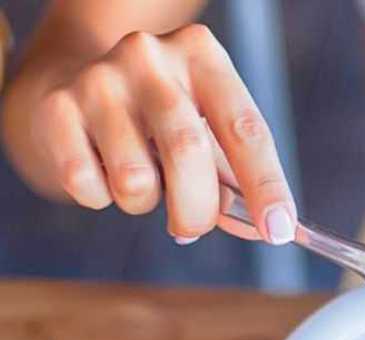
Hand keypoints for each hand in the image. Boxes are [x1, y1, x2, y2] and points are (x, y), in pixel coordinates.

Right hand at [27, 25, 293, 244]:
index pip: (246, 129)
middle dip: (199, 209)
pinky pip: (87, 184)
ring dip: (145, 203)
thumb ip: (235, 177)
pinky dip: (102, 198)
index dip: (266, 185)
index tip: (278, 230)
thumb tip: (262, 228)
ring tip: (141, 181)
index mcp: (203, 55)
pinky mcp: (57, 107)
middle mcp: (150, 57)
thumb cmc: (160, 116)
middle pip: (188, 152)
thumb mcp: (206, 128)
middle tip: (194, 226)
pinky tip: (102, 170)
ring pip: (135, 179)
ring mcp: (99, 79)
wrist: (74, 81)